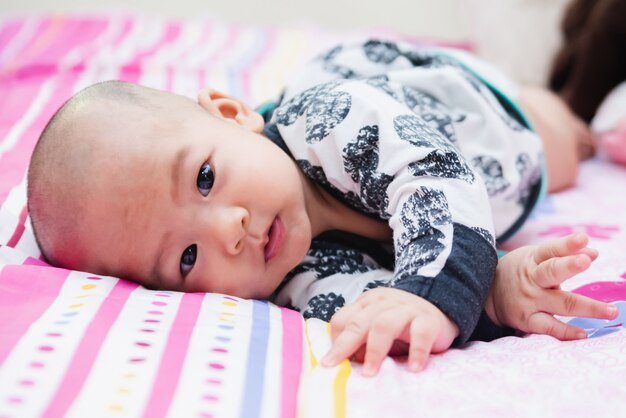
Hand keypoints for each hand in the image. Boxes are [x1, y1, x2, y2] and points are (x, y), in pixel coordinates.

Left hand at [320, 287, 458, 376]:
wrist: (438, 308)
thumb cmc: (401, 325)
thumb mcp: (376, 328)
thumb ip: (361, 341)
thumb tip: (347, 363)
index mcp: (366, 303)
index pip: (342, 318)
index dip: (337, 341)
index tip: (336, 362)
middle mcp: (383, 302)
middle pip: (360, 322)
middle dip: (346, 345)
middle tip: (337, 366)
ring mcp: (406, 308)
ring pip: (385, 325)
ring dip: (375, 350)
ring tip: (370, 373)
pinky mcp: (428, 319)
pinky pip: (421, 333)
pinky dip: (416, 351)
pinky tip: (413, 368)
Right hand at [486, 233, 617, 338]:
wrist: (486, 294)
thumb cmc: (520, 272)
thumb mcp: (535, 257)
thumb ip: (563, 254)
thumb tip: (594, 252)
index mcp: (532, 260)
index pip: (551, 250)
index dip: (567, 244)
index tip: (583, 238)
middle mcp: (531, 279)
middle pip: (551, 272)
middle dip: (569, 266)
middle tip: (585, 261)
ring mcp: (529, 301)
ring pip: (560, 303)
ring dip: (586, 307)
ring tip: (609, 311)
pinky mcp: (526, 320)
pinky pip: (549, 327)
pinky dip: (566, 332)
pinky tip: (583, 333)